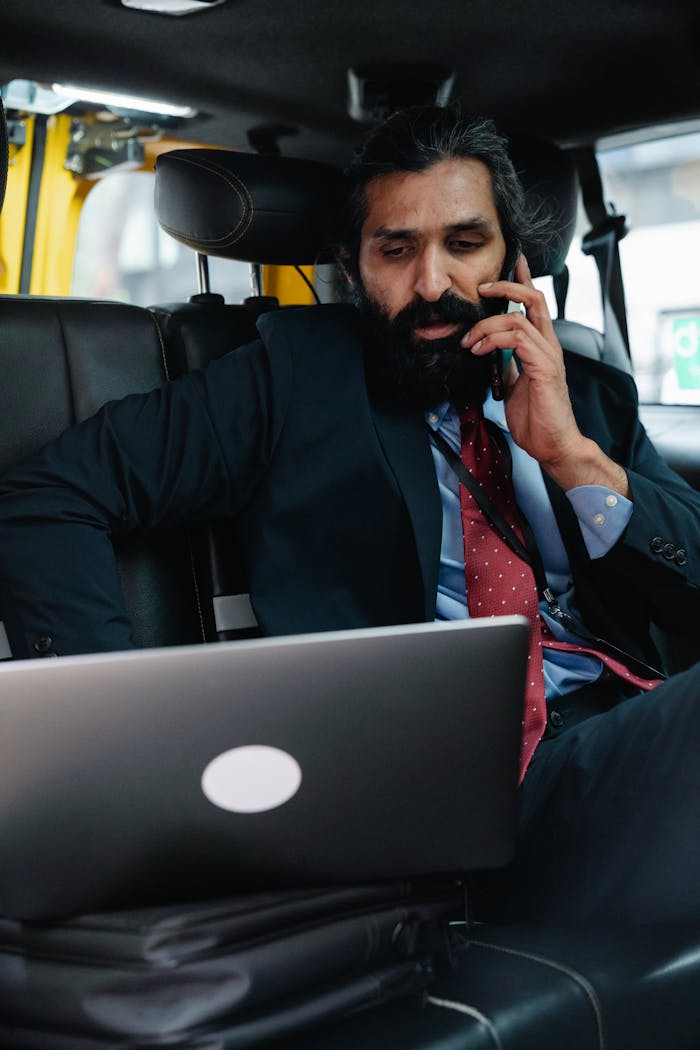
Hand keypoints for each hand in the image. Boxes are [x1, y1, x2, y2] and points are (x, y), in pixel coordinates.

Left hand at [462, 255, 629, 495]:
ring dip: (486, 325)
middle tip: (482, 287)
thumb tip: (490, 354)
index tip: (512, 261)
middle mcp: (548, 345)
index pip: (534, 305)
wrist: (552, 445)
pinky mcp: (544, 367)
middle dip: (507, 286)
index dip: (523, 280)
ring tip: (468, 341)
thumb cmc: (535, 419)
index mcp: (541, 347)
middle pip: (534, 298)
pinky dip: (493, 339)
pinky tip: (479, 350)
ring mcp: (548, 355)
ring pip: (519, 317)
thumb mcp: (512, 386)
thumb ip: (506, 366)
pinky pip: (518, 339)